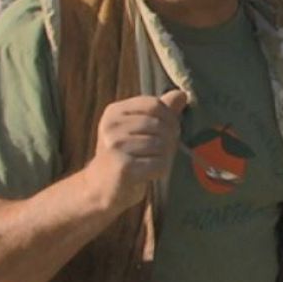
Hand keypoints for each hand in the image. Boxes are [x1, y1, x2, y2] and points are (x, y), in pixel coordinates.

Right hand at [83, 89, 189, 214]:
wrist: (100, 188)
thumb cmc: (124, 155)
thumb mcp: (137, 128)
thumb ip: (160, 111)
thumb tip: (182, 94)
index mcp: (114, 112)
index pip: (154, 104)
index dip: (170, 117)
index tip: (169, 131)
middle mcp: (112, 127)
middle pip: (159, 125)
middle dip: (169, 139)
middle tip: (163, 151)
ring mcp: (116, 147)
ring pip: (161, 145)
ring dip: (165, 156)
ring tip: (154, 162)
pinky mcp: (124, 168)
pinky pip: (159, 164)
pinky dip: (161, 170)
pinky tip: (150, 174)